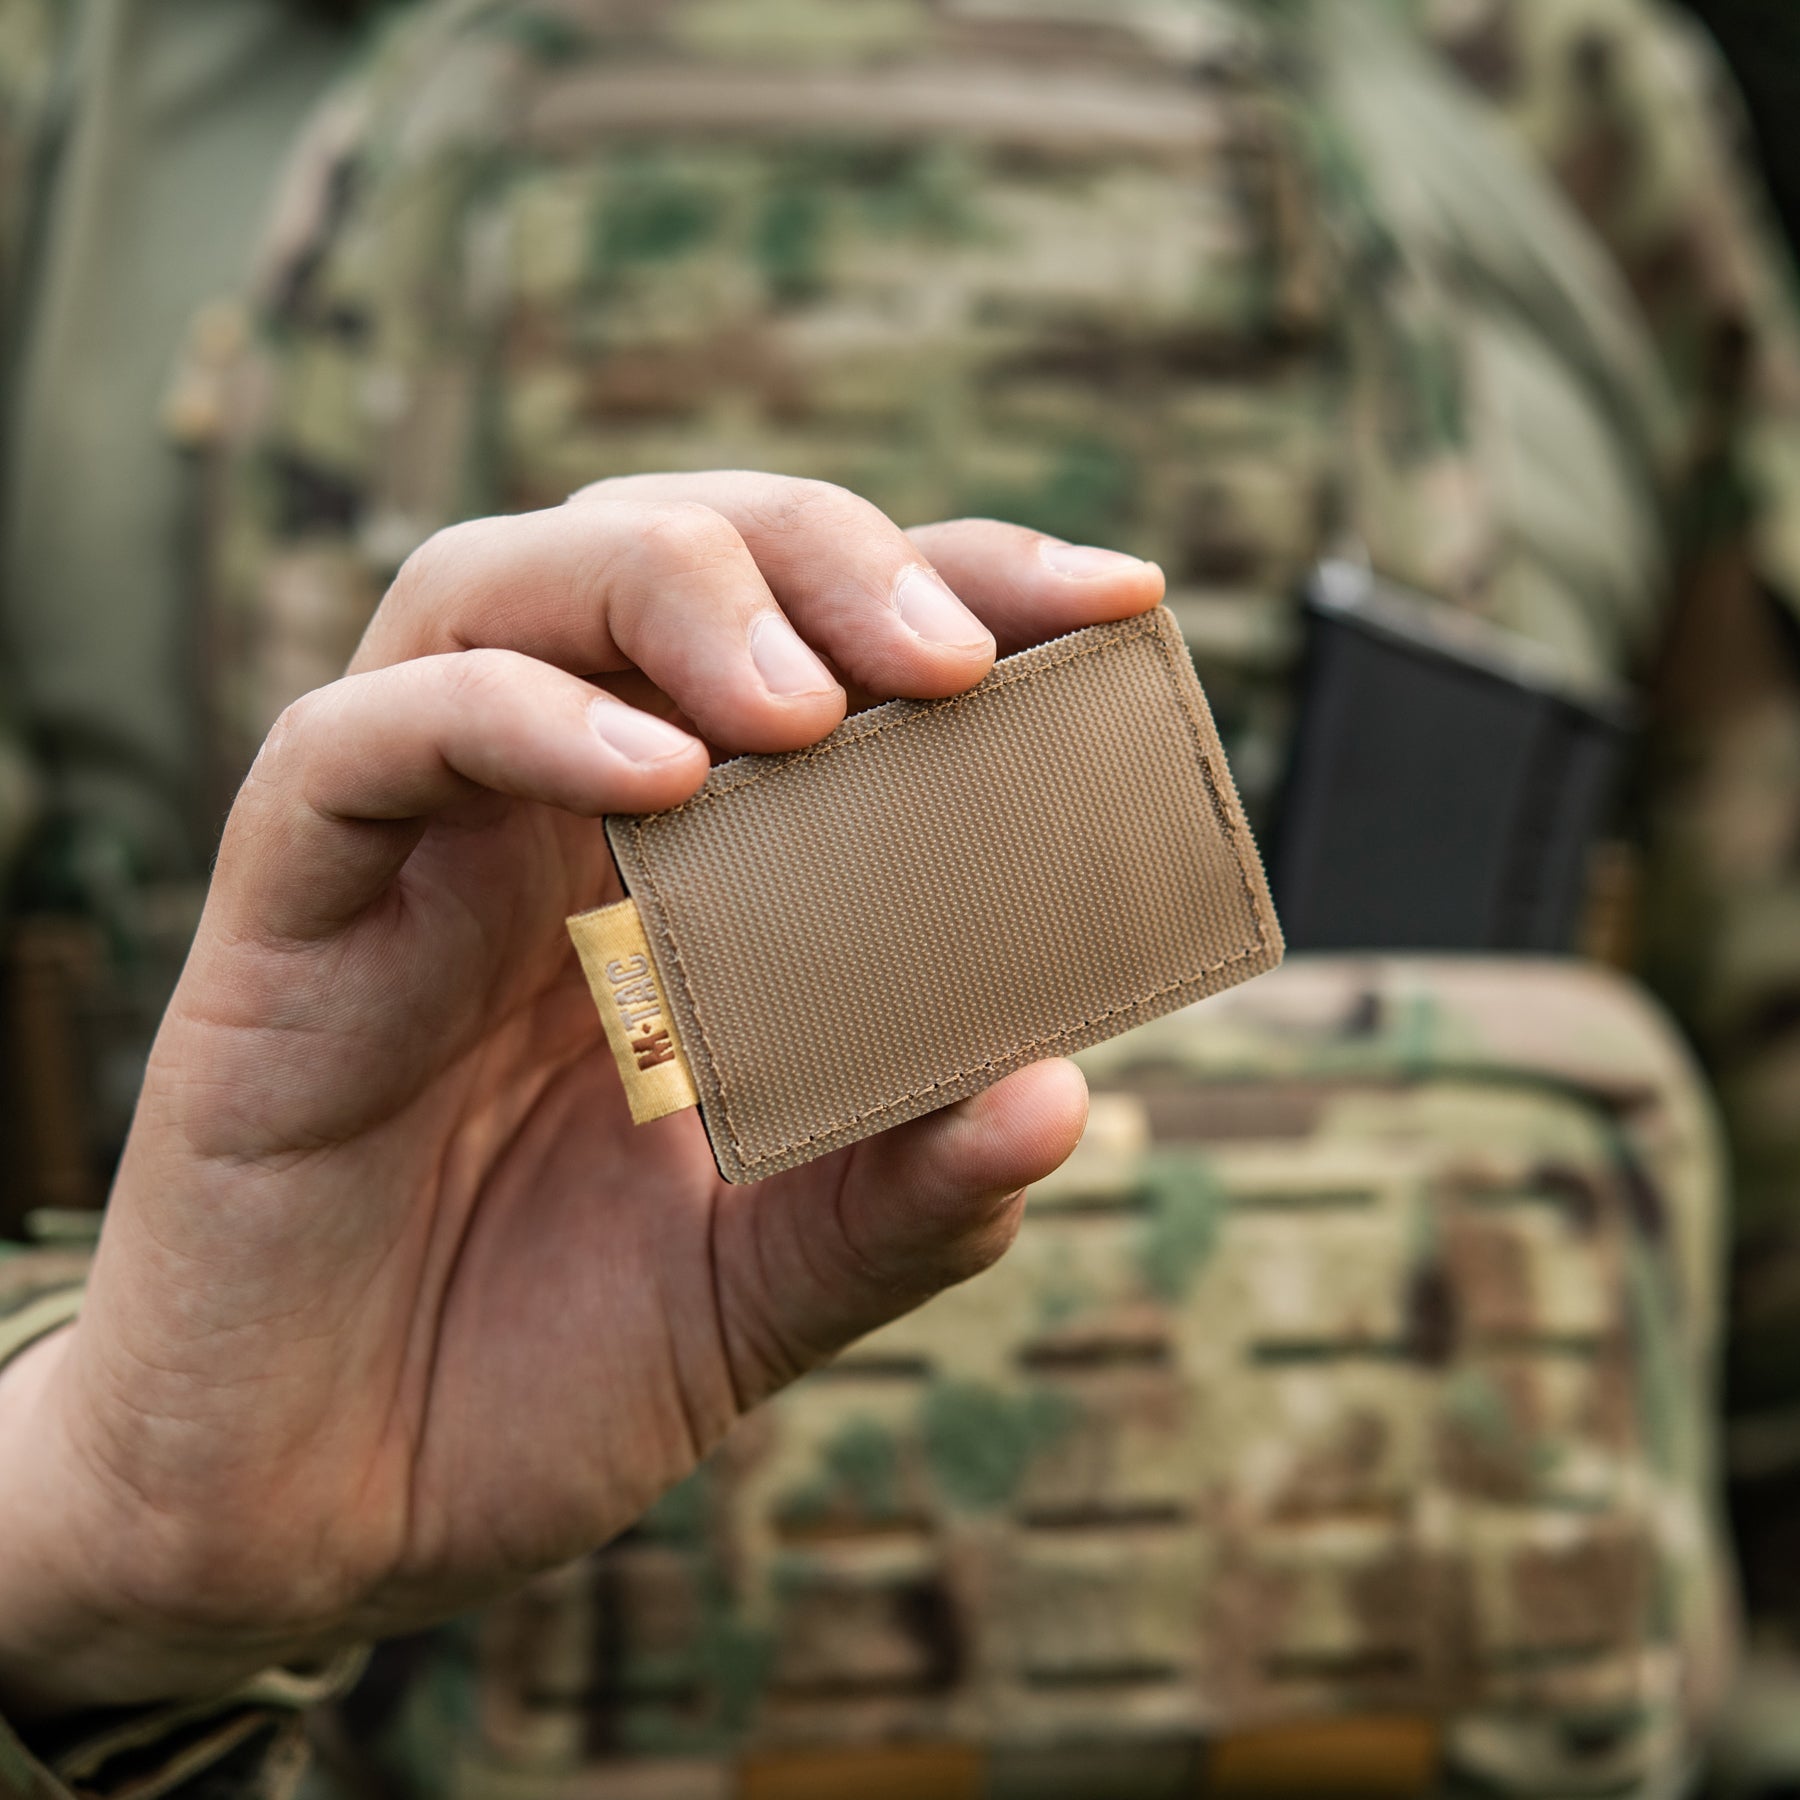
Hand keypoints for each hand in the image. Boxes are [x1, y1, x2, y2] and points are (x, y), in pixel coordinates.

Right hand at [0, 474, 1161, 1713]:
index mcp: (670, 872)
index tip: (1117, 604)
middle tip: (955, 657)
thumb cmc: (534, 1374)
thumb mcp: (766, 1286)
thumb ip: (905, 1195)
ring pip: (495, 585)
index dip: (961, 583)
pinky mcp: (282, 919)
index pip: (813, 646)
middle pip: (655, 549)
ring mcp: (408, 852)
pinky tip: (653, 781)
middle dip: (817, 554)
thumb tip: (1063, 1092)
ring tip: (807, 708)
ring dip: (671, 593)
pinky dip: (513, 719)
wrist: (325, 1520)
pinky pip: (359, 744)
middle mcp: (540, 820)